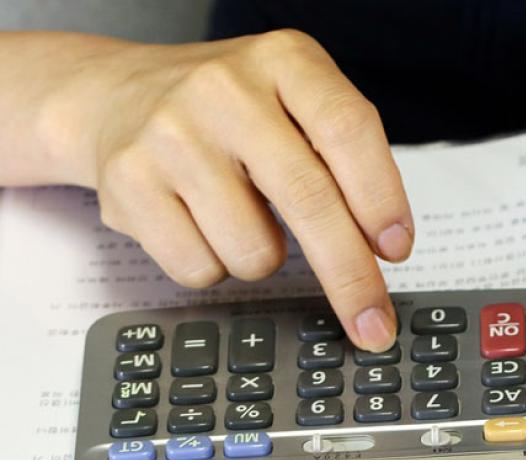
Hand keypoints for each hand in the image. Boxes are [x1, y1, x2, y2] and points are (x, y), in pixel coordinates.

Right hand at [46, 31, 410, 350]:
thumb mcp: (296, 101)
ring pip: (255, 250)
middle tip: (372, 322)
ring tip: (243, 216)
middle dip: (351, 276)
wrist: (118, 95)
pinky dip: (214, 266)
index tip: (397, 249)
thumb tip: (381, 250)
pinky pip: (201, 268)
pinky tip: (200, 224)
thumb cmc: (232, 112)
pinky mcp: (128, 183)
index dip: (381, 198)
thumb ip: (344, 159)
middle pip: (309, 198)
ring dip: (265, 258)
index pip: (347, 130)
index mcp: (285, 61)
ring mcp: (171, 135)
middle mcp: (225, 90)